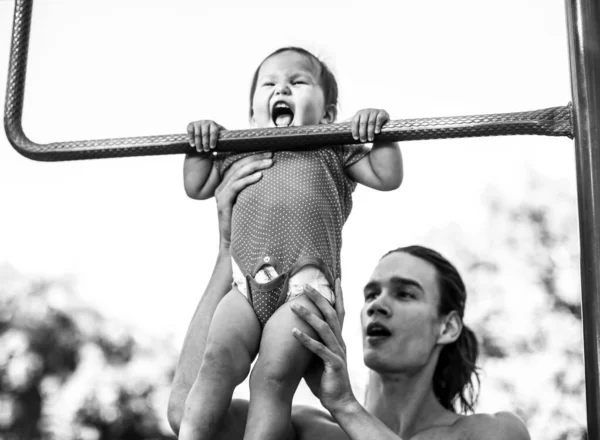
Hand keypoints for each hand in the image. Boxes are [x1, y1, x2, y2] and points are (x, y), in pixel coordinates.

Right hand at [187, 120, 225, 152]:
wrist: (203, 134)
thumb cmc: (214, 138)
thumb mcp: (221, 137)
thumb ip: (227, 140)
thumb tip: (237, 147)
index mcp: (214, 124)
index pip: (214, 132)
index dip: (213, 140)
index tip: (212, 147)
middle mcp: (206, 122)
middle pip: (205, 134)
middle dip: (205, 143)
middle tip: (206, 150)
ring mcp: (198, 122)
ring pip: (197, 133)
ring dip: (198, 142)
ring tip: (199, 150)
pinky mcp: (191, 124)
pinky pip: (190, 131)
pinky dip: (191, 138)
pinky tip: (192, 144)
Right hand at [214, 152, 273, 247]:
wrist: (234, 243)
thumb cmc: (244, 223)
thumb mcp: (250, 203)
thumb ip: (255, 191)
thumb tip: (273, 179)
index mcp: (227, 185)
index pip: (239, 164)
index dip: (253, 156)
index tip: (269, 152)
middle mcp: (222, 187)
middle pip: (238, 166)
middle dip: (256, 158)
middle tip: (271, 154)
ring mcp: (221, 195)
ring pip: (238, 173)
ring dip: (255, 166)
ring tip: (269, 162)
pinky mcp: (222, 203)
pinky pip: (236, 187)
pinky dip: (248, 179)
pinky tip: (260, 176)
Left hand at [291, 280, 354, 411]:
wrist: (340, 402)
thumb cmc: (326, 380)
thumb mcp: (316, 358)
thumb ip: (311, 344)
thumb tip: (295, 331)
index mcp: (338, 339)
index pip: (340, 312)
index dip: (337, 295)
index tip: (334, 279)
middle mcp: (340, 342)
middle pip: (332, 314)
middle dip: (319, 298)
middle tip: (307, 285)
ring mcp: (338, 352)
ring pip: (325, 328)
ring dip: (308, 315)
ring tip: (293, 305)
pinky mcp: (333, 364)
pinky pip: (318, 349)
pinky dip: (306, 339)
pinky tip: (294, 332)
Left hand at [351, 109, 389, 142]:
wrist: (383, 118)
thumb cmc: (371, 124)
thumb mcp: (364, 125)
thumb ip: (359, 129)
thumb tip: (356, 139)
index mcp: (359, 114)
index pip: (355, 121)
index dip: (355, 130)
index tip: (356, 138)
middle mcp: (366, 111)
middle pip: (363, 123)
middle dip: (362, 133)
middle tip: (363, 140)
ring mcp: (374, 111)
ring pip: (371, 122)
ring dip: (370, 132)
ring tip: (370, 139)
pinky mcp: (382, 112)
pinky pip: (379, 119)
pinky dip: (377, 126)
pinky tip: (376, 132)